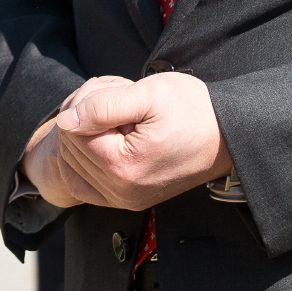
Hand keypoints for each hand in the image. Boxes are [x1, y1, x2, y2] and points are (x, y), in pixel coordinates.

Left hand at [49, 72, 232, 212]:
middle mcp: (122, 192)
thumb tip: (65, 120)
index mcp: (124, 167)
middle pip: (70, 150)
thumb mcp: (148, 94)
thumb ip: (102, 106)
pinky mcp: (131, 201)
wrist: (226, 135)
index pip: (72, 133)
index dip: (85, 103)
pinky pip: (85, 187)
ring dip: (83, 139)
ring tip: (113, 118)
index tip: (111, 90)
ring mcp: (126, 200)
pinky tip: (101, 142)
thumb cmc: (192, 110)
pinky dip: (83, 164)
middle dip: (83, 119)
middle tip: (113, 100)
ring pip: (74, 167)